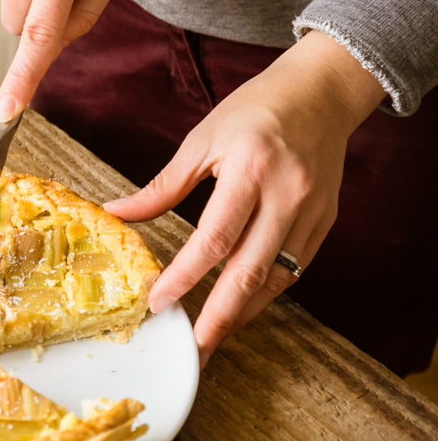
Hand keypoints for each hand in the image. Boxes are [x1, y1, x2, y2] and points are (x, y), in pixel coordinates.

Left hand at [103, 31, 385, 365]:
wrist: (320, 92)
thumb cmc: (255, 110)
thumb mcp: (202, 139)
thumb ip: (163, 186)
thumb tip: (116, 212)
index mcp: (249, 169)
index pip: (214, 237)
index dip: (186, 275)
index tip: (159, 302)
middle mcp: (286, 195)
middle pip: (250, 270)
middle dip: (220, 316)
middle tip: (194, 349)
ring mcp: (311, 212)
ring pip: (276, 278)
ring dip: (244, 312)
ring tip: (213, 336)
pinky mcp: (324, 222)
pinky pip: (294, 268)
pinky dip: (266, 291)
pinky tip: (243, 305)